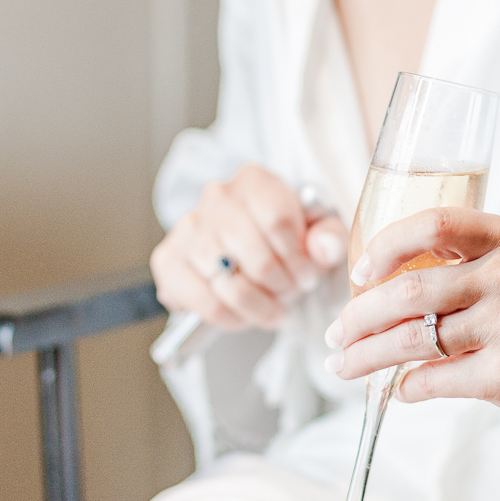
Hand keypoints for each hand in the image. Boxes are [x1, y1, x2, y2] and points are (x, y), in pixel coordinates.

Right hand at [151, 164, 349, 329]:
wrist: (245, 244)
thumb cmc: (287, 235)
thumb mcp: (319, 229)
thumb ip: (330, 236)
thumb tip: (323, 249)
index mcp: (255, 182)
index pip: (279, 222)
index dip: (300, 259)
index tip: (309, 275)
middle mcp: (217, 199)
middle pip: (258, 259)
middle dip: (283, 287)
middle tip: (292, 293)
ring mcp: (188, 229)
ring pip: (232, 286)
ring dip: (261, 307)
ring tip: (275, 309)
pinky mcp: (168, 260)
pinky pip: (205, 304)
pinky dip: (232, 318)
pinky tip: (247, 315)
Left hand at [326, 208, 499, 412]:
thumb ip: (463, 257)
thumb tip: (380, 283)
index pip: (433, 224)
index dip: (385, 245)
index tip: (359, 270)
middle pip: (408, 293)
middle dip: (357, 318)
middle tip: (335, 334)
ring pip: (411, 342)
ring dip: (365, 357)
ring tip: (345, 365)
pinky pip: (433, 381)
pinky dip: (406, 387)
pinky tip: (398, 388)